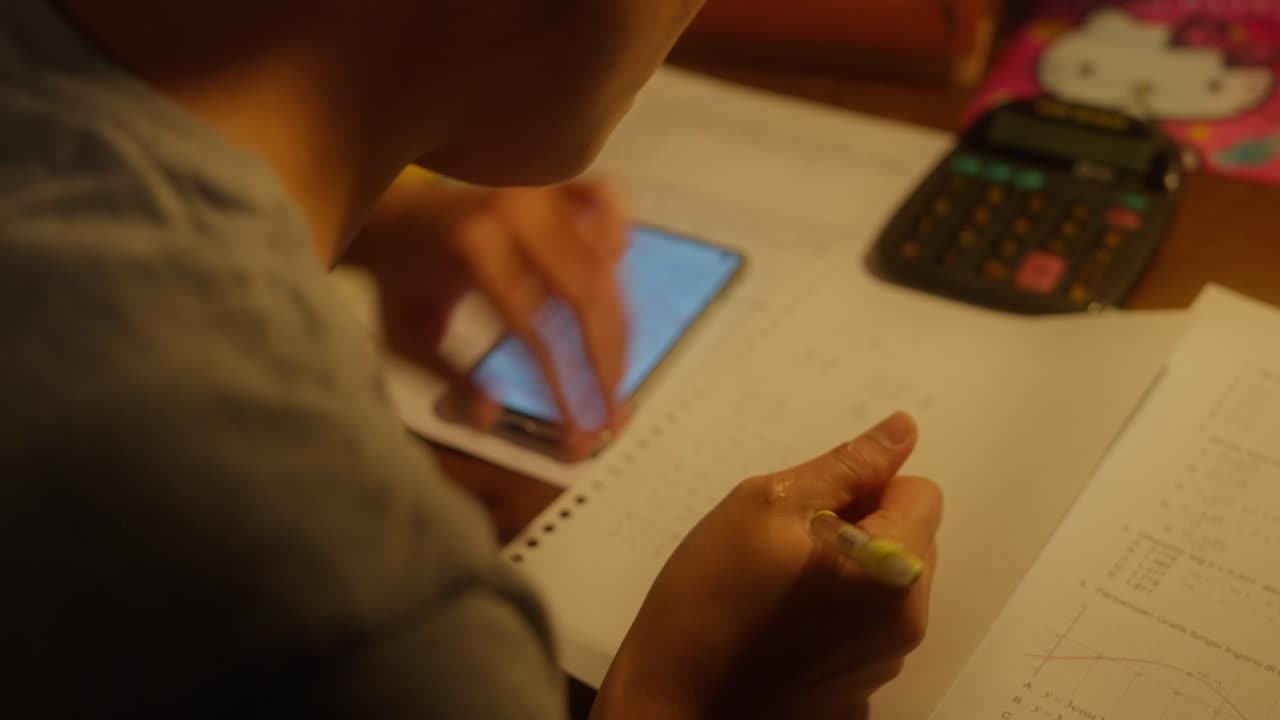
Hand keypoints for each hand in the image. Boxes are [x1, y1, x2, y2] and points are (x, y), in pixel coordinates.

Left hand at [346, 170, 629, 457]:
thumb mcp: (408, 339)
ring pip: (603, 265)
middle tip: (610, 412)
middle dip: (603, 364)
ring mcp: (537, 193)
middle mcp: (513, 213)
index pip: (535, 330)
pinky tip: (612, 291)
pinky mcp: (550, 184)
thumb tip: (491, 417)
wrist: (392, 217)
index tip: (576, 428)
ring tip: (615, 375)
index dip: (560, 386)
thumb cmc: (400, 282)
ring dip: (618, 326)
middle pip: (582, 297)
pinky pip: (605, 203)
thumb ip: (450, 378)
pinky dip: (616, 241)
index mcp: (472, 248)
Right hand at [592, 412, 941, 719]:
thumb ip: (845, 466)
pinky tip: (781, 625)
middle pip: (912, 540)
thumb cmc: (710, 594)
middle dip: (863, 528)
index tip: (811, 508)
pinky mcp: (860, 690)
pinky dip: (836, 616)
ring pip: (888, 584)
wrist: (673, 701)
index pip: (920, 492)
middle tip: (788, 542)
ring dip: (849, 571)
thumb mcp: (766, 504)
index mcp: (893, 568)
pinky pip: (866, 629)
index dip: (866, 487)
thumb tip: (903, 430)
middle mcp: (907, 620)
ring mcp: (886, 662)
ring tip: (779, 585)